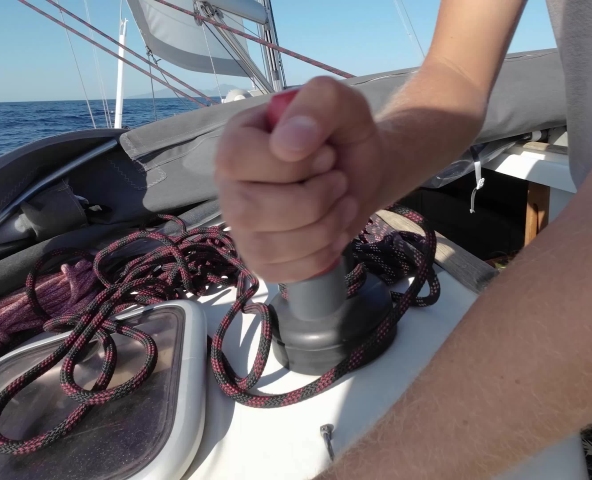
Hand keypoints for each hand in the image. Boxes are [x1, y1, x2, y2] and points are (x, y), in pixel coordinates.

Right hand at [215, 77, 389, 282]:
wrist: (362, 174)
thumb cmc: (344, 137)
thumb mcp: (343, 104)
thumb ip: (319, 103)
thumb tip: (288, 144)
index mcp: (237, 140)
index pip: (236, 158)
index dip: (289, 165)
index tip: (326, 155)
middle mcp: (228, 184)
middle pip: (249, 210)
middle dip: (312, 200)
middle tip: (337, 181)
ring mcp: (241, 226)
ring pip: (268, 245)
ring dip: (323, 227)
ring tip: (341, 203)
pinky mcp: (260, 259)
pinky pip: (282, 271)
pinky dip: (321, 254)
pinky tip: (333, 231)